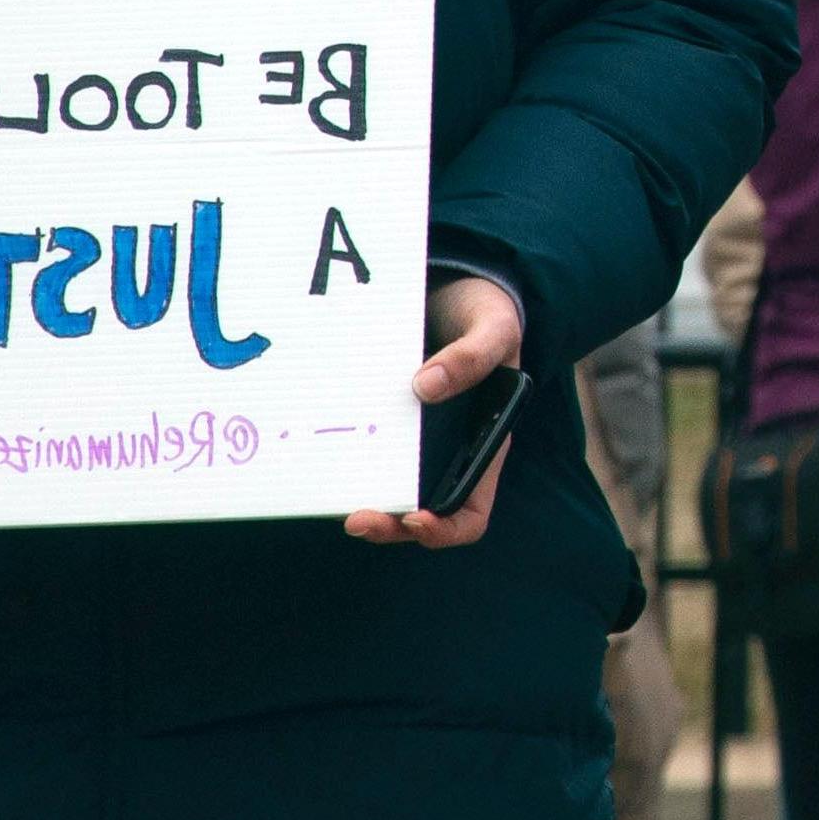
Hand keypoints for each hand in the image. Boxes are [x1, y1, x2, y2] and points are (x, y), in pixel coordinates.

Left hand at [345, 271, 522, 549]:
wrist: (455, 291)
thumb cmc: (485, 316)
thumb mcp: (496, 327)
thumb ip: (473, 355)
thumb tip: (427, 386)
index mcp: (483, 446)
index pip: (471, 512)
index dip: (446, 528)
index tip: (416, 517)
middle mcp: (446, 456)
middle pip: (419, 518)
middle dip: (389, 526)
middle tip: (357, 519)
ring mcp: (410, 445)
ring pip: (385, 495)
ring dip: (363, 507)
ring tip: (337, 505)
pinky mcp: (380, 425)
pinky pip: (362, 458)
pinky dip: (344, 469)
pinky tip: (322, 460)